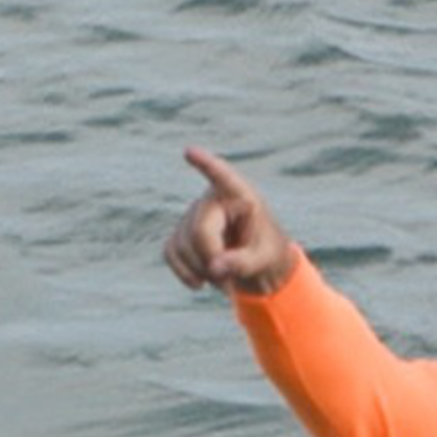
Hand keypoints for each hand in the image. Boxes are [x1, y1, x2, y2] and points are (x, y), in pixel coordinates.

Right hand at [164, 146, 295, 296]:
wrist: (257, 265)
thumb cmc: (266, 253)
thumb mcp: (264, 260)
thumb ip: (243, 263)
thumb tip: (214, 268)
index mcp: (239, 195)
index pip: (221, 176)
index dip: (205, 165)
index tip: (190, 152)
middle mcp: (211, 199)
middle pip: (199, 230)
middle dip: (211, 260)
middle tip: (229, 283)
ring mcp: (192, 215)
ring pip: (183, 245)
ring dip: (201, 271)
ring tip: (224, 282)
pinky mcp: (180, 233)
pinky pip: (170, 252)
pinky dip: (184, 272)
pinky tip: (199, 283)